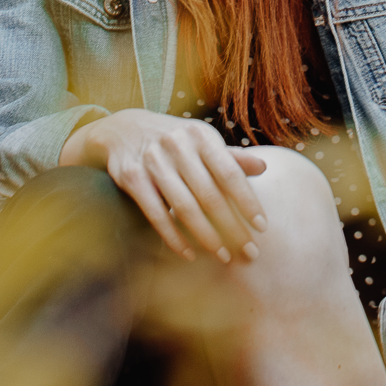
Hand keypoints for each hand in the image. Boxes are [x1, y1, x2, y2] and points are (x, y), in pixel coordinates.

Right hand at [60, 109, 267, 262]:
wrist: (121, 130)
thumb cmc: (173, 140)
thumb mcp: (200, 140)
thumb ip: (230, 157)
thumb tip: (264, 167)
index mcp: (200, 135)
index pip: (230, 173)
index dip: (247, 201)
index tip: (262, 227)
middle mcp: (177, 145)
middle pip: (209, 195)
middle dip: (231, 227)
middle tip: (249, 252)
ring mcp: (152, 161)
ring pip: (184, 207)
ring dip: (206, 236)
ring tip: (222, 256)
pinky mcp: (131, 177)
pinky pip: (156, 214)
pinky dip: (173, 237)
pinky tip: (187, 253)